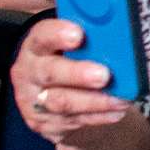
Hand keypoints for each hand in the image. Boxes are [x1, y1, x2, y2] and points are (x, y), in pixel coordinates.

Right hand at [9, 17, 130, 145]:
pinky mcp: (45, 124)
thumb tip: (116, 26)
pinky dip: (99, 116)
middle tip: (104, 75)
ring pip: (62, 102)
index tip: (79, 35)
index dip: (58, 34)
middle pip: (49, 72)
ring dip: (95, 101)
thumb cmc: (68, 60)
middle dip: (78, 74)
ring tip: (120, 98)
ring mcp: (34, 102)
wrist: (52, 94)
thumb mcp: (72, 44)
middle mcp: (29, 73)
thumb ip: (89, 35)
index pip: (41, 36)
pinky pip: (74, 121)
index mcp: (35, 46)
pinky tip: (117, 110)